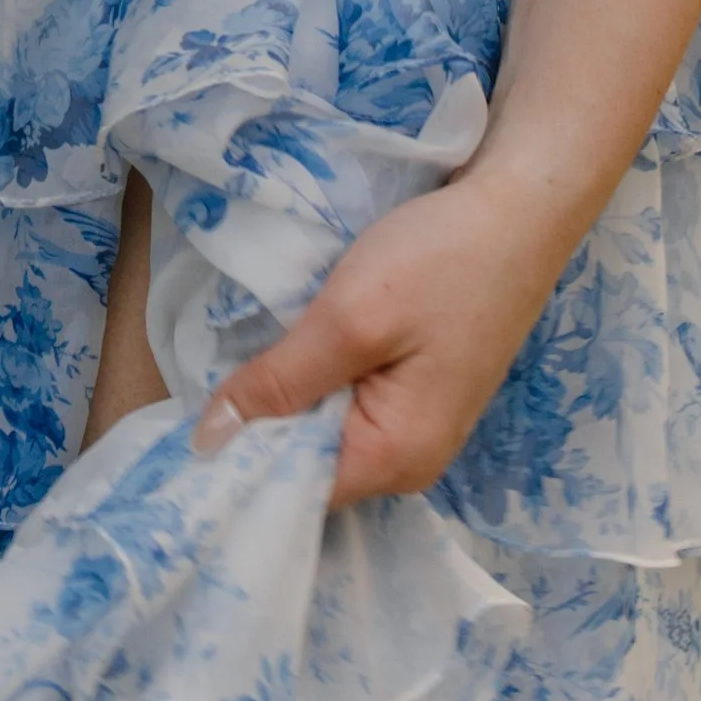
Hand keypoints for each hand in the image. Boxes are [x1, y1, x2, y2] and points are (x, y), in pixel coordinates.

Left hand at [194, 175, 565, 508]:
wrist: (518, 209)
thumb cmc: (440, 261)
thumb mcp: (347, 317)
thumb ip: (279, 383)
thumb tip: (208, 441)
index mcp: (397, 460)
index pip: (292, 491)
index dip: (238, 462)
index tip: (182, 430)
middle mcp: (410, 463)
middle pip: (306, 466)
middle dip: (259, 429)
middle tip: (204, 382)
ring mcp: (418, 430)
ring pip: (322, 433)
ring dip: (287, 399)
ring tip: (244, 360)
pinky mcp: (416, 394)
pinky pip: (346, 407)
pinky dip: (315, 381)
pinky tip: (295, 349)